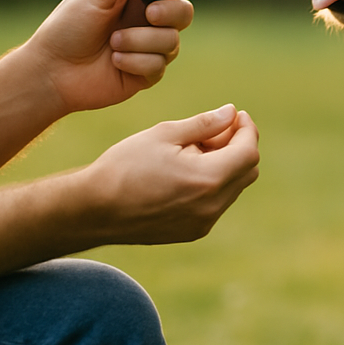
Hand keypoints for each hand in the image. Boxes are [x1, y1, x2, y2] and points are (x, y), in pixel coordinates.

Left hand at [26, 0, 204, 114]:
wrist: (53, 72)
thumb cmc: (68, 27)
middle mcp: (147, 20)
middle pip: (184, 12)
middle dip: (171, 11)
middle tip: (150, 13)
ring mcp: (149, 48)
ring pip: (172, 41)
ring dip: (140, 41)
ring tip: (112, 44)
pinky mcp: (147, 74)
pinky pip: (159, 65)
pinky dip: (135, 61)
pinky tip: (114, 62)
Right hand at [78, 105, 259, 245]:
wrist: (94, 209)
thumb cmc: (125, 166)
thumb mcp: (164, 134)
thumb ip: (204, 123)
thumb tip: (231, 112)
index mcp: (208, 179)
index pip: (249, 151)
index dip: (247, 129)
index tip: (237, 115)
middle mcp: (211, 206)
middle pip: (248, 170)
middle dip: (238, 145)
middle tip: (215, 129)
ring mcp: (203, 223)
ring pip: (233, 188)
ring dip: (226, 165)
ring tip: (193, 150)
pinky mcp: (193, 232)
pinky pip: (217, 203)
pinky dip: (213, 184)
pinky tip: (186, 172)